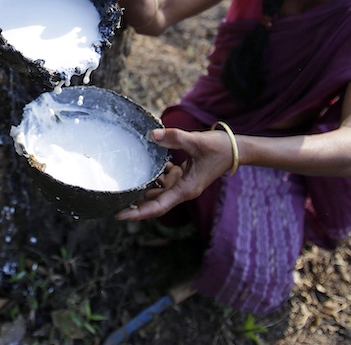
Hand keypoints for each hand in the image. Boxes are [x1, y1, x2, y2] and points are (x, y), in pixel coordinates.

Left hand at [116, 127, 236, 220]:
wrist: (238, 149)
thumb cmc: (221, 148)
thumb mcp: (197, 141)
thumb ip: (174, 138)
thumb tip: (151, 135)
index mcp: (185, 189)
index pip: (157, 207)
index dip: (137, 213)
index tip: (118, 215)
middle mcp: (183, 189)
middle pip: (154, 202)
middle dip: (134, 202)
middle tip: (112, 199)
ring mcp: (183, 183)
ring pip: (158, 190)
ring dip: (143, 187)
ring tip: (122, 182)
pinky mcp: (184, 174)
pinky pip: (165, 178)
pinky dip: (154, 174)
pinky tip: (146, 164)